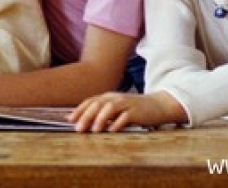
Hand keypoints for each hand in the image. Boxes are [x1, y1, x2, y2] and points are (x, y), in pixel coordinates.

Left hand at [69, 91, 185, 132]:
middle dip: (86, 116)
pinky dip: (118, 123)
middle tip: (78, 128)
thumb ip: (101, 113)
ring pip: (109, 109)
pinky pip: (125, 117)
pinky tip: (112, 131)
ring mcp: (126, 103)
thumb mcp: (116, 108)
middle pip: (97, 105)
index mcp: (108, 97)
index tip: (69, 120)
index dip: (79, 110)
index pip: (90, 102)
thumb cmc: (133, 109)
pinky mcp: (136, 111)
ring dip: (100, 119)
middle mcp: (115, 98)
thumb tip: (82, 121)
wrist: (158, 105)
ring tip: (94, 130)